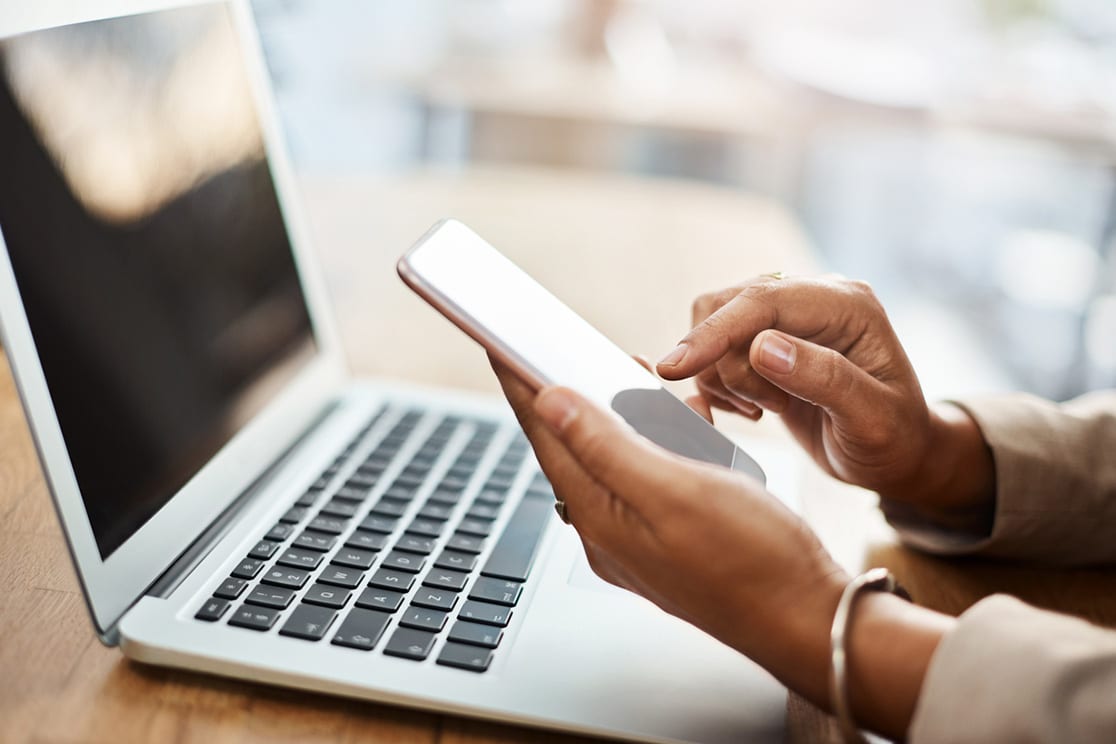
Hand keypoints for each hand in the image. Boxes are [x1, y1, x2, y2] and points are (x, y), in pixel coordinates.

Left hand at [491, 358, 847, 708]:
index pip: (545, 436)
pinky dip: (658, 441)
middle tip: (562, 347)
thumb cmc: (753, 562)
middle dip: (567, 394)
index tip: (501, 342)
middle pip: (571, 447)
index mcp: (599, 517)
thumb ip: (606, 446)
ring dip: (618, 414)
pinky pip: (648, 476)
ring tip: (626, 374)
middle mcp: (610, 530)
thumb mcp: (676, 491)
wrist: (811, 620)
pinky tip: (682, 422)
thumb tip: (549, 402)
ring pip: (612, 460)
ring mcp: (639, 537)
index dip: (521, 384)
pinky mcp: (672, 536)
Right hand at [656, 275, 993, 514]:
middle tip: (765, 410)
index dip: (715, 332)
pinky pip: (715, 349)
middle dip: (725, 363)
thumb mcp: (873, 421)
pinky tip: (756, 409)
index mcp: (846, 304)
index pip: (763, 301)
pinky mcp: (767, 339)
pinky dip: (719, 383)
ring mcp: (788, 317)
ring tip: (767, 411)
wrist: (896, 456)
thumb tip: (762, 347)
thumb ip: (825, 379)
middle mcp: (814, 297)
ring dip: (723, 376)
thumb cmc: (895, 443)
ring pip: (713, 325)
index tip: (675, 368)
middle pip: (727, 305)